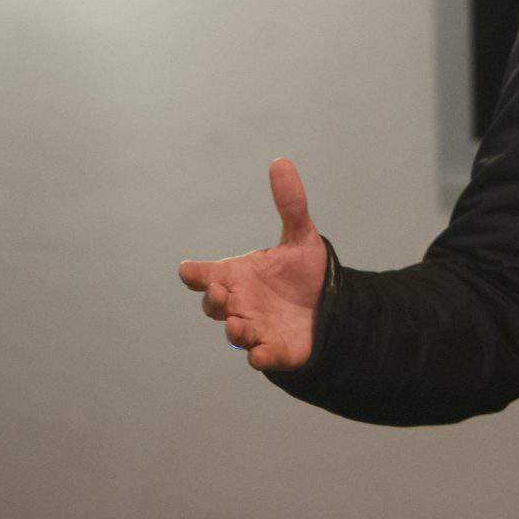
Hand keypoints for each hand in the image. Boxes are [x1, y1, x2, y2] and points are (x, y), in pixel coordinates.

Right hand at [178, 157, 327, 371]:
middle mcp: (240, 303)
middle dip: (214, 301)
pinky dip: (260, 357)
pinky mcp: (275, 350)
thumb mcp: (300, 236)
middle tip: (222, 292)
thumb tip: (281, 160)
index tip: (189, 270)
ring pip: (235, 333)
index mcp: (237, 275)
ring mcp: (255, 328)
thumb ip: (290, 203)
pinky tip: (260, 354)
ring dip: (234, 330)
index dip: (195, 274)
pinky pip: (262, 357)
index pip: (206, 275)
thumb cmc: (302, 273)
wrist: (329, 306)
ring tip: (239, 325)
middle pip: (214, 305)